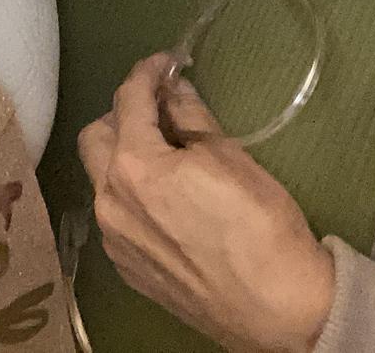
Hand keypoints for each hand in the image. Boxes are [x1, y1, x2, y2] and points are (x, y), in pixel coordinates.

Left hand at [77, 53, 333, 352]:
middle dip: (123, 114)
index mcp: (134, 168)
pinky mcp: (127, 269)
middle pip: (96, 137)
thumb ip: (190, 116)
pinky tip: (168, 197)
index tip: (166, 62)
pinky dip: (132, 193)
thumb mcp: (229, 155)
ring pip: (102, 179)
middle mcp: (110, 203)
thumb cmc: (260, 226)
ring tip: (167, 152)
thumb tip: (172, 88)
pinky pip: (116, 215)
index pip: (128, 100)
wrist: (278, 311)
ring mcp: (115, 241)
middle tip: (162, 109)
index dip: (147, 72)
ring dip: (124, 155)